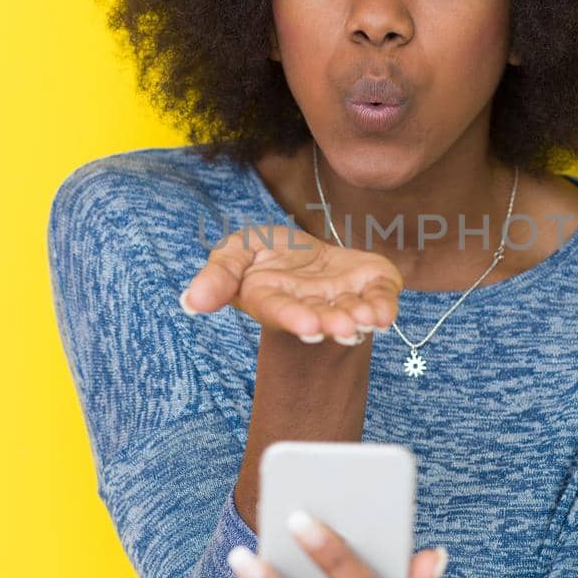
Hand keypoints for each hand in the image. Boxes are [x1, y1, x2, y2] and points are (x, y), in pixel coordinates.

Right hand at [179, 221, 401, 344]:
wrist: (302, 251)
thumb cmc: (263, 255)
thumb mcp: (234, 254)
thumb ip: (218, 276)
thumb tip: (190, 302)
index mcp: (273, 300)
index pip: (279, 311)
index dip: (294, 318)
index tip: (309, 326)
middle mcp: (309, 306)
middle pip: (320, 317)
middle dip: (333, 323)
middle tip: (343, 327)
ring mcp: (340, 298)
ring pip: (352, 313)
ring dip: (361, 318)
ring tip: (368, 319)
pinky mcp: (369, 286)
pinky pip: (380, 298)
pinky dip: (384, 305)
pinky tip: (386, 312)